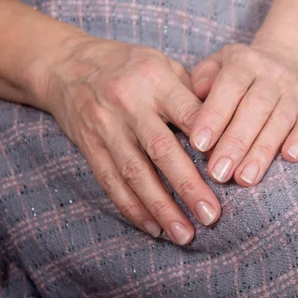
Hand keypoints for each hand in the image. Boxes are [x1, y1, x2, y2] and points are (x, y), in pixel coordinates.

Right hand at [42, 37, 220, 244]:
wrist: (66, 65)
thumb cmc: (128, 65)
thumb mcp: (163, 63)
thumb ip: (192, 92)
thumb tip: (228, 125)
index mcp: (155, 80)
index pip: (188, 113)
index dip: (210, 141)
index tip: (231, 169)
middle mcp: (130, 105)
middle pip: (162, 150)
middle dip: (189, 187)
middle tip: (212, 216)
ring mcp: (106, 128)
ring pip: (136, 174)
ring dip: (162, 208)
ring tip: (185, 234)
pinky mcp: (89, 147)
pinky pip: (111, 182)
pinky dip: (132, 208)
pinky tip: (153, 228)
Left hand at [189, 41, 297, 186]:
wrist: (292, 55)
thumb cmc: (242, 69)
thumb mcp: (219, 61)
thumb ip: (203, 76)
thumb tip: (198, 92)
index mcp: (244, 62)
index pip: (229, 86)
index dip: (214, 115)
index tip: (199, 144)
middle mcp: (272, 75)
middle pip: (255, 108)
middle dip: (235, 143)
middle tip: (218, 172)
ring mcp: (295, 91)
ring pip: (280, 121)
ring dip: (262, 152)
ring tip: (245, 179)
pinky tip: (291, 157)